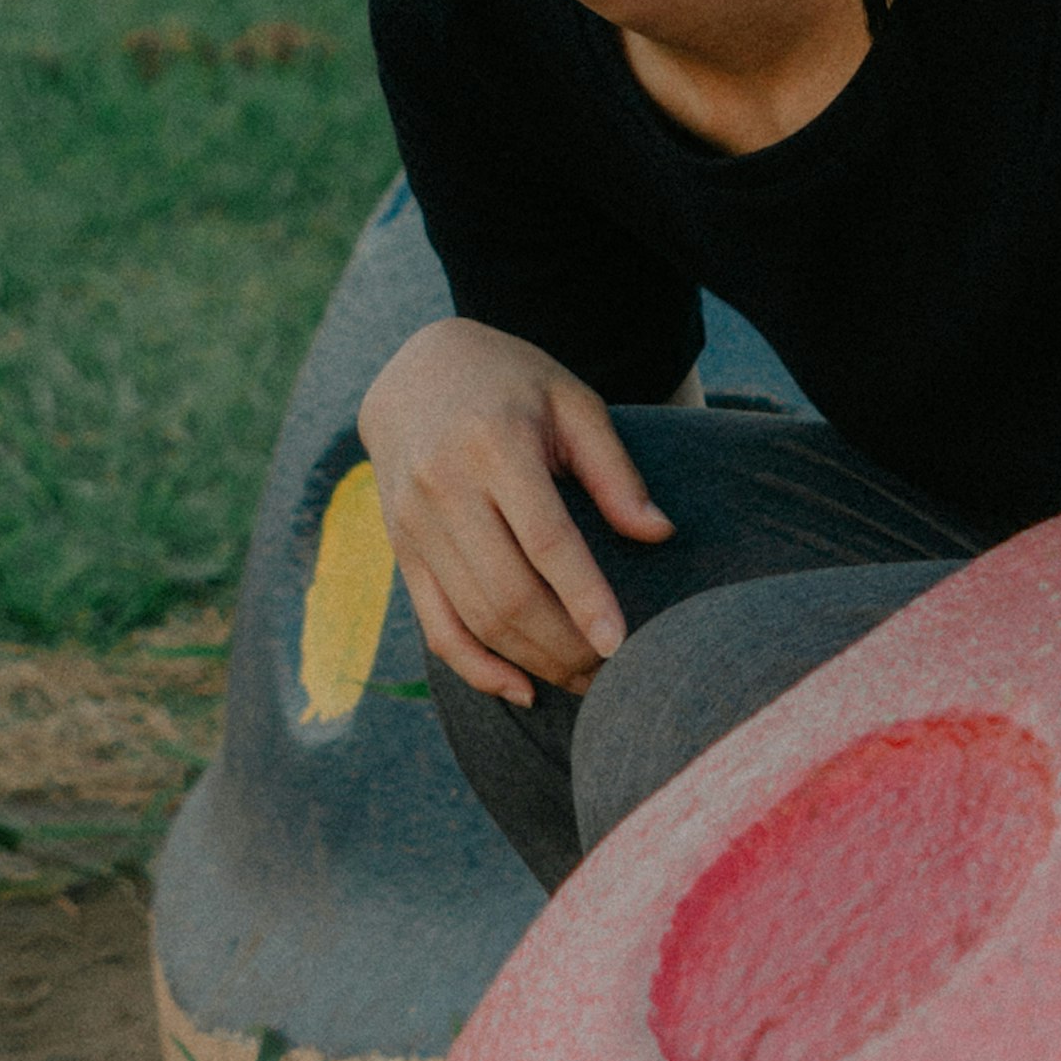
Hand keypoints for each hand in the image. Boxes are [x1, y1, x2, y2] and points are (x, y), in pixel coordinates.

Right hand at [358, 317, 670, 708]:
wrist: (412, 371)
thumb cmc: (511, 384)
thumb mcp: (572, 402)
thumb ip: (615, 470)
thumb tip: (659, 534)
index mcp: (493, 444)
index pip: (544, 539)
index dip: (584, 597)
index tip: (621, 643)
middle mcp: (443, 487)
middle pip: (509, 593)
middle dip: (565, 645)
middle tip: (615, 671)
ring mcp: (414, 524)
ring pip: (476, 619)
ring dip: (533, 662)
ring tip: (584, 679)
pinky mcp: (401, 551)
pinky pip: (436, 627)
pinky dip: (477, 670)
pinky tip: (522, 689)